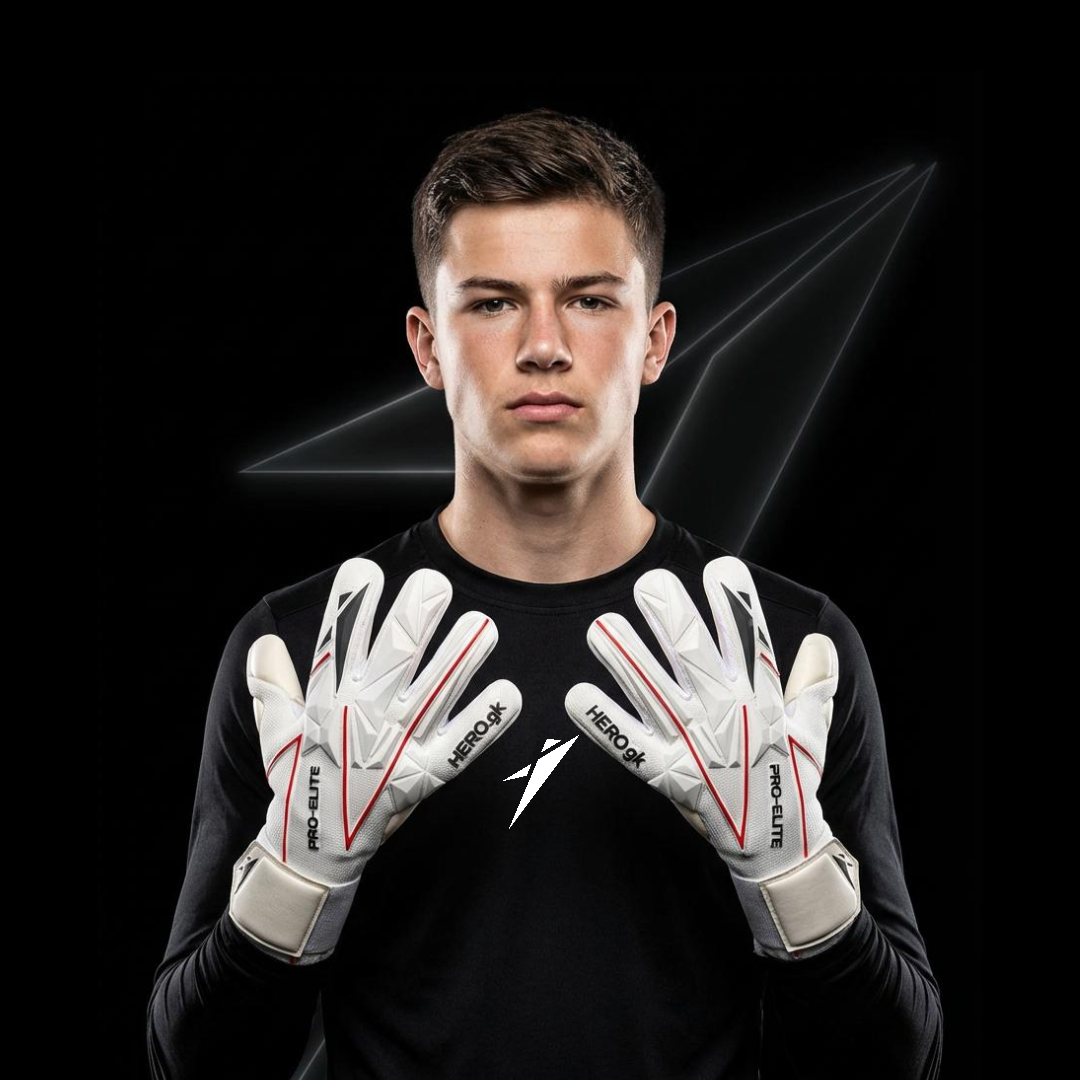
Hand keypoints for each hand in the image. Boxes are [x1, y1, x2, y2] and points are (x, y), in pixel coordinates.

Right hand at [229, 558, 521, 963]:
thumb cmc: (299, 781)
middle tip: (437, 584)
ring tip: (484, 627)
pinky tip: (509, 695)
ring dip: (459, 661)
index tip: (365, 570)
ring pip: (432, 695)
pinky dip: (483, 724)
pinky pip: (458, 748)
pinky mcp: (420, 777)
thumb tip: (264, 646)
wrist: (311, 849)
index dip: (350, 606)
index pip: (336, 644)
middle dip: (414, 619)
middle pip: (392, 659)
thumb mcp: (278, 731)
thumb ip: (274, 687)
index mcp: (329, 701)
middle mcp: (363, 717)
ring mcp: (394, 747)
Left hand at [564, 556, 859, 959]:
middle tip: (648, 584)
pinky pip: (631, 746)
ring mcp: (696, 744)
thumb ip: (812, 685)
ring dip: (627, 660)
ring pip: (656, 693)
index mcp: (760, 698)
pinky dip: (605, 723)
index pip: (750, 640)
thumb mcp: (809, 729)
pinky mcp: (671, 776)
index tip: (721, 567)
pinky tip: (578, 697)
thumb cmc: (791, 779)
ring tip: (600, 628)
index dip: (736, 603)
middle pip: (696, 656)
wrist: (780, 846)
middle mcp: (726, 714)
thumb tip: (819, 643)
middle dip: (672, 618)